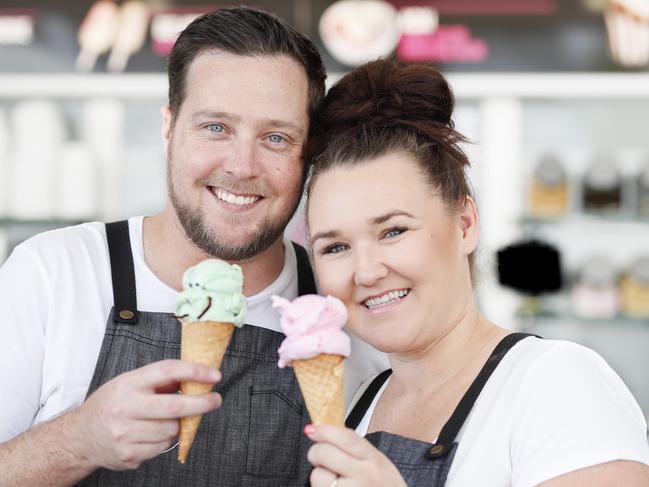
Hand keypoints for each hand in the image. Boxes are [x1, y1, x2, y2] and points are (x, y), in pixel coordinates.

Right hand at [68, 359, 221, 470]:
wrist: (80, 437)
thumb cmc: (111, 405)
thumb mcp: (130, 383)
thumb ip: (160, 380)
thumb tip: (196, 377)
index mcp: (128, 383)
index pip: (167, 371)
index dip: (194, 371)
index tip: (214, 375)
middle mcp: (125, 407)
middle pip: (175, 406)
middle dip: (201, 403)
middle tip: (215, 400)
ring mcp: (125, 433)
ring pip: (172, 429)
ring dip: (177, 425)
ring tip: (163, 420)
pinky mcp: (128, 454)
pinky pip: (162, 447)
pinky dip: (164, 440)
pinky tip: (150, 434)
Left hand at [305, 424, 406, 486]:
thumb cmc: (384, 486)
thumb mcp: (379, 463)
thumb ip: (355, 447)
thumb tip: (325, 432)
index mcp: (374, 460)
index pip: (345, 438)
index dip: (324, 431)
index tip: (312, 429)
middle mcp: (365, 475)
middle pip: (325, 453)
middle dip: (315, 452)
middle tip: (319, 457)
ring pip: (317, 475)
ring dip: (319, 475)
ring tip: (333, 480)